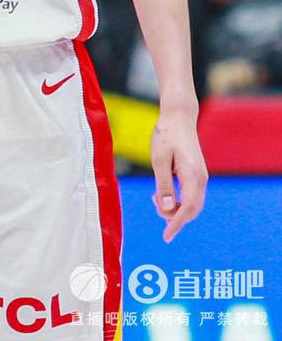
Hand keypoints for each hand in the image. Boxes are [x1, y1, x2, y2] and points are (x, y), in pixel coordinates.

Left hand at [150, 107, 207, 242]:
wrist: (179, 116)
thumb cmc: (166, 135)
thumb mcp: (159, 160)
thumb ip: (163, 185)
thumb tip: (168, 209)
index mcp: (193, 176)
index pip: (188, 208)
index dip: (176, 224)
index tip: (166, 237)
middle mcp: (201, 179)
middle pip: (192, 210)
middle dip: (174, 216)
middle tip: (153, 204)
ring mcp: (201, 177)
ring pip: (192, 204)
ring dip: (176, 208)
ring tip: (155, 198)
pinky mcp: (197, 174)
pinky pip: (191, 195)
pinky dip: (179, 201)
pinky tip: (163, 194)